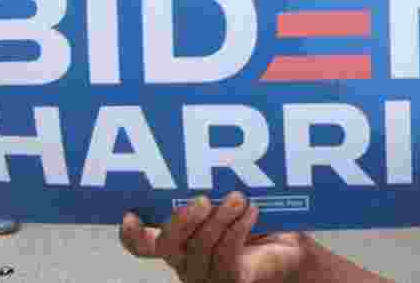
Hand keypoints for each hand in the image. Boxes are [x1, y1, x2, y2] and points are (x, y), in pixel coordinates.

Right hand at [119, 193, 310, 282]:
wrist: (289, 247)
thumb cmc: (253, 219)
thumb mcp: (229, 197)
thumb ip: (214, 183)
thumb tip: (210, 150)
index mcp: (178, 240)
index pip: (143, 245)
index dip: (132, 234)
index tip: (130, 214)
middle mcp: (185, 259)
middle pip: (167, 245)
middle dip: (181, 220)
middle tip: (202, 199)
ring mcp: (207, 274)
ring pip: (200, 248)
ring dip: (219, 219)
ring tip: (238, 198)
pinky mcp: (232, 280)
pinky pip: (226, 259)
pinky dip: (237, 231)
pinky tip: (251, 213)